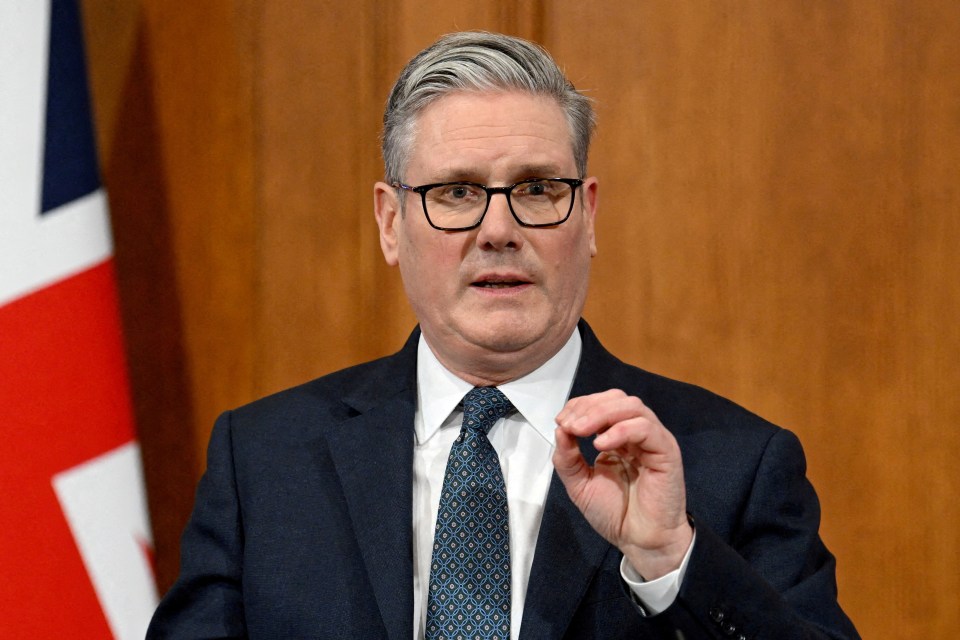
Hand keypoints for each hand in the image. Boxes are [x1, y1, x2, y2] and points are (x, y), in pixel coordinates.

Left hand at [553, 389, 692, 579]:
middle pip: (617, 399)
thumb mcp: (580, 484)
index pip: (602, 404)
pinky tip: (600, 444)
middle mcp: (637, 434)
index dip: (580, 406)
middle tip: (569, 425)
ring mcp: (653, 440)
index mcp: (618, 437)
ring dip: (601, 413)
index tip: (561, 422)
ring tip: (580, 430)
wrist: (640, 542)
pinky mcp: (666, 451)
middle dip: (588, 407)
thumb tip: (559, 429)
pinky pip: (646, 428)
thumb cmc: (615, 514)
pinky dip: (620, 430)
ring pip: (632, 406)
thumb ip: (568, 458)